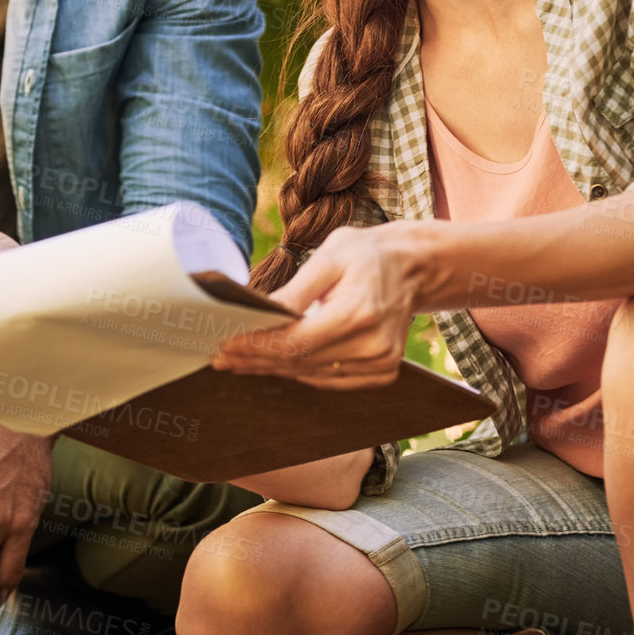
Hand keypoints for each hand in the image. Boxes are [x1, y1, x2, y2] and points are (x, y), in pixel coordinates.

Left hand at [210, 222, 427, 387]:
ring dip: (273, 369)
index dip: (256, 347)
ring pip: (311, 374)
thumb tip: (260, 310)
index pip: (295, 342)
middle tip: (221, 357)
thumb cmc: (366, 255)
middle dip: (255, 360)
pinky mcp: (381, 372)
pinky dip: (300, 371)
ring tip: (239, 361)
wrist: (412, 268)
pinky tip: (275, 363)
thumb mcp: (330, 255)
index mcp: (358, 313)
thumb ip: (296, 289)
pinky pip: (330, 379)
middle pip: (299, 362)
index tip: (224, 345)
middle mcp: (373, 345)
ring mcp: (380, 363)